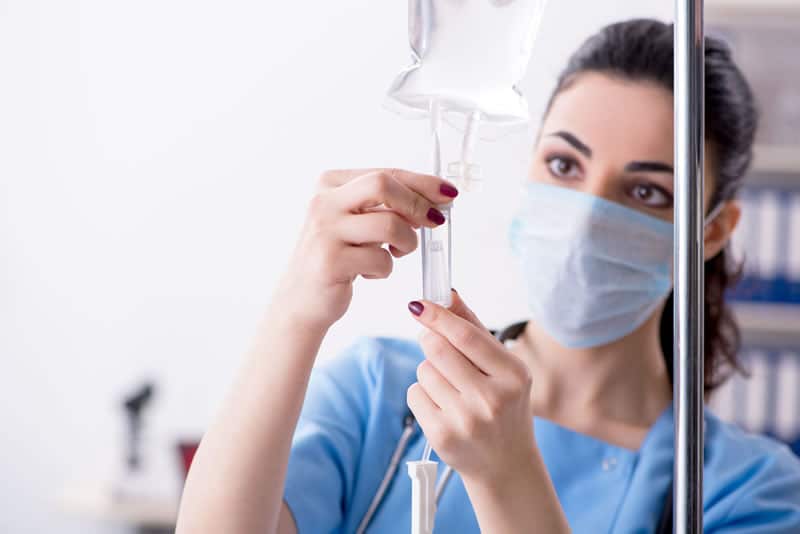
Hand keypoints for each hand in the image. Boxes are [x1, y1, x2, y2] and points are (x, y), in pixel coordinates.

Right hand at [275, 169, 458, 328]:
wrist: (301, 300)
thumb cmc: (337, 258)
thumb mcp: (357, 223)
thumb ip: (387, 206)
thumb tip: (436, 198)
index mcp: (330, 185)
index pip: (385, 173)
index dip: (422, 182)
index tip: (448, 193)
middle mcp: (323, 202)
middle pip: (383, 185)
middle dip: (417, 204)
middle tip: (434, 222)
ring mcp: (325, 231)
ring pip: (389, 224)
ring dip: (406, 243)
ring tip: (396, 254)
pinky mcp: (331, 261)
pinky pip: (381, 260)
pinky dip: (385, 269)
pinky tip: (368, 273)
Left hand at [406, 290, 535, 484]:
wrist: (505, 464)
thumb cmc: (504, 407)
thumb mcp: (504, 369)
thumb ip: (475, 329)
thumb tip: (449, 294)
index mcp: (513, 375)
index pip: (466, 336)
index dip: (438, 316)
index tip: (419, 304)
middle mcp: (492, 398)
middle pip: (437, 349)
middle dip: (430, 340)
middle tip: (435, 343)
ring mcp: (466, 420)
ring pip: (423, 371)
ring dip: (430, 372)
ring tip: (451, 388)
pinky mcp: (442, 436)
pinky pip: (415, 394)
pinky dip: (422, 395)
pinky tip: (443, 407)